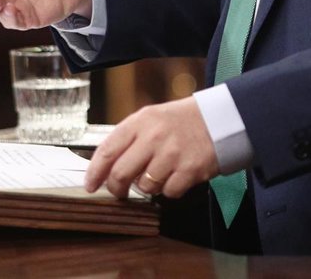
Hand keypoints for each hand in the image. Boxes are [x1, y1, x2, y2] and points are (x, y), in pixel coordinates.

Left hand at [85, 97, 219, 199]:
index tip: (91, 185)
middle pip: (120, 174)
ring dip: (147, 187)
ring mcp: (172, 154)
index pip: (107, 150)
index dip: (95, 172)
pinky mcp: (189, 170)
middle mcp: (154, 136)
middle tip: (119, 192)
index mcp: (140, 121)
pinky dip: (169, 190)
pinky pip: (168, 193)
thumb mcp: (151, 118)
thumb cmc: (181, 121)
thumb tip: (105, 165)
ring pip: (144, 187)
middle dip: (116, 188)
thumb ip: (129, 138)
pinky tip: (175, 176)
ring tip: (158, 174)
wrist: (219, 119)